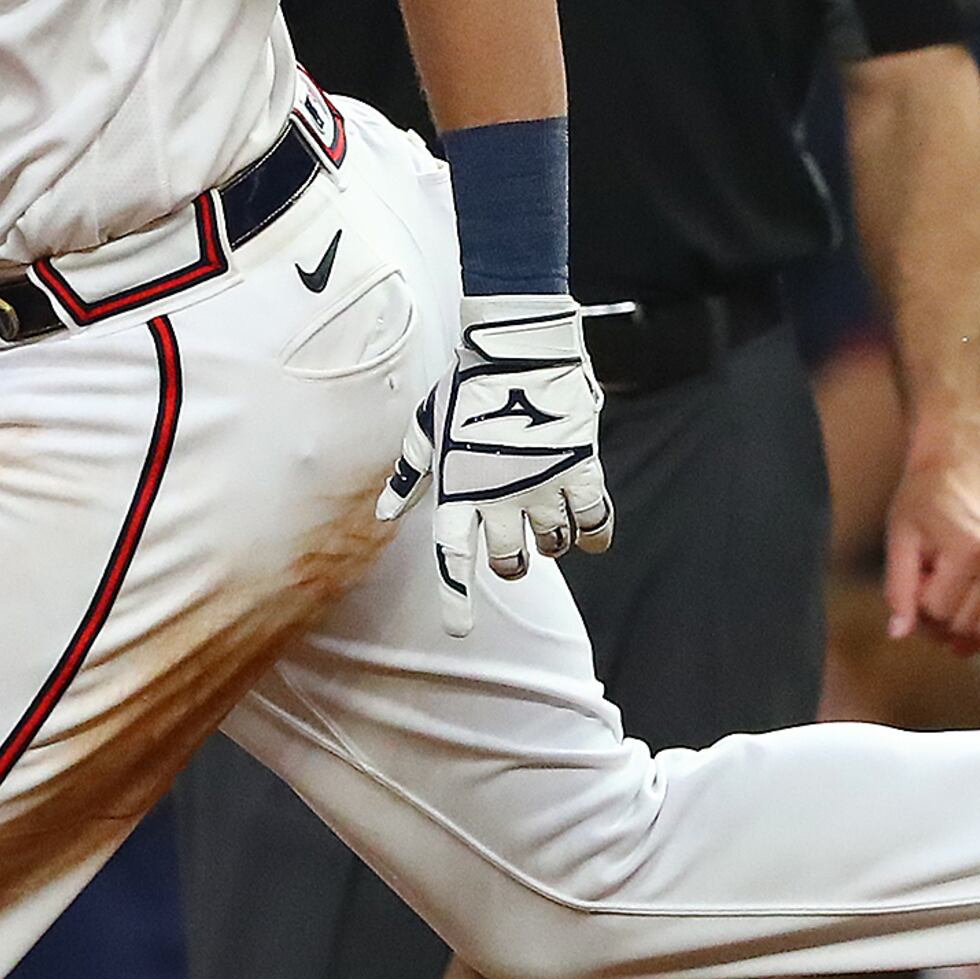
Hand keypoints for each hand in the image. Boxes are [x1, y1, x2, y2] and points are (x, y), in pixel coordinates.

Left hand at [379, 296, 612, 638]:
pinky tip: (590, 531)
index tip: (460, 629)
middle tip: (515, 548)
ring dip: (550, 543)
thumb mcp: (427, 428)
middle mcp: (500, 498)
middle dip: (512, 563)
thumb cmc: (467, 388)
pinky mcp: (579, 471)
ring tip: (545, 519)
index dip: (457, 597)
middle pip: (509, 560)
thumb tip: (387, 512)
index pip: (453, 558)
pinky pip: (593, 522)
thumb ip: (409, 474)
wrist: (519, 348)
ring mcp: (542, 487)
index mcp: (458, 491)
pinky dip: (593, 534)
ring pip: (553, 544)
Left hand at [883, 435, 979, 652]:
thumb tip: (898, 635)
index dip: (916, 605)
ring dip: (958, 628)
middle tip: (922, 589)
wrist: (958, 467)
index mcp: (966, 548)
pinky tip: (961, 623)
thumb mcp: (900, 540)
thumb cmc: (921, 501)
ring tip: (940, 599)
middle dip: (935, 619)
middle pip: (963, 622)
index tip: (910, 580)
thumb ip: (898, 589)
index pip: (937, 610)